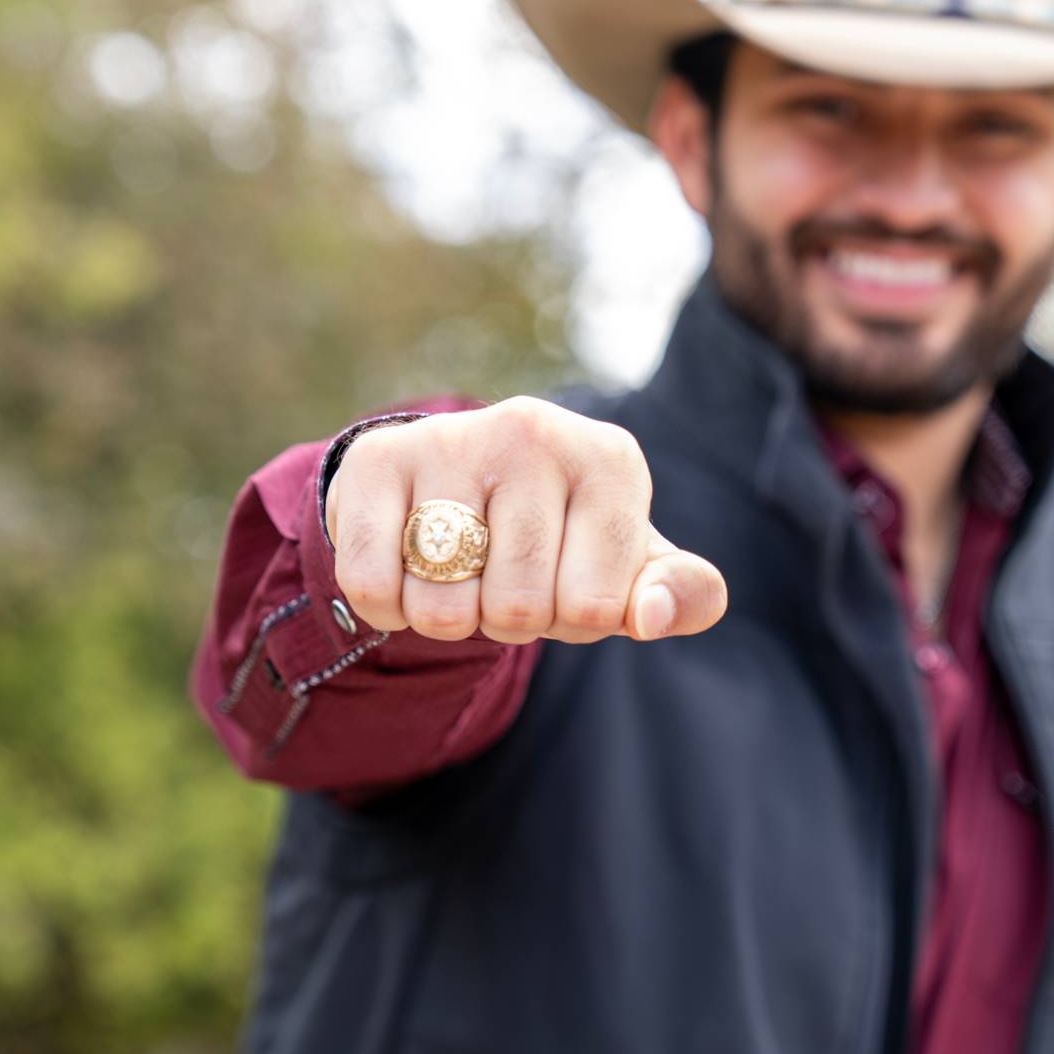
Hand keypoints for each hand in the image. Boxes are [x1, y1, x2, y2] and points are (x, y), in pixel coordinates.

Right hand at [323, 397, 727, 644]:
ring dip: (447, 619)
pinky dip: (387, 609)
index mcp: (611, 460)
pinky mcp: (380, 458)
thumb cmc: (563, 538)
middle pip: (517, 609)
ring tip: (460, 570)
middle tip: (505, 577)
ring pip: (444, 606)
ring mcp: (454, 438)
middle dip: (509, 622)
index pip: (595, 608)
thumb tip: (649, 616)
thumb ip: (680, 595)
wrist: (455, 482)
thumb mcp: (633, 566)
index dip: (575, 621)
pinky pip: (374, 587)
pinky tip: (406, 571)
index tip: (567, 580)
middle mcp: (536, 431)